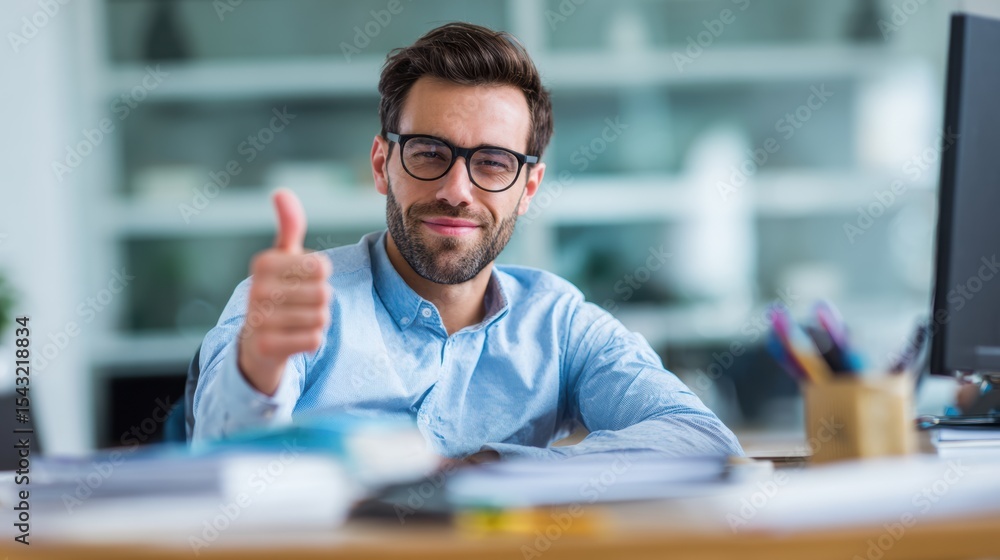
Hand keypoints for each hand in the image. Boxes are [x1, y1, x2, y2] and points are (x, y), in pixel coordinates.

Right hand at [237, 188, 332, 395]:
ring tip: (295, 322)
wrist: (255, 344)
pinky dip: (311, 341)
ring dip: (316, 322)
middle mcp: (257, 289)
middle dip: (319, 302)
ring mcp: (259, 319)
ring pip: (321, 317)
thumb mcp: (282, 258)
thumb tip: (281, 192)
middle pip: (324, 293)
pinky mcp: (267, 347)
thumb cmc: (277, 294)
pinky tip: (293, 339)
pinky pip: (314, 340)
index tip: (299, 282)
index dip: (320, 276)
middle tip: (298, 306)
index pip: (322, 266)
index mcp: (263, 263)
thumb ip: (289, 227)